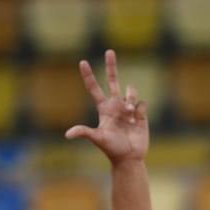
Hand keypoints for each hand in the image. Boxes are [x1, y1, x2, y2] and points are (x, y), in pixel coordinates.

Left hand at [66, 49, 148, 164]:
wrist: (129, 157)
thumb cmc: (112, 149)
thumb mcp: (98, 139)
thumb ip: (84, 133)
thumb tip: (68, 134)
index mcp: (104, 108)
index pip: (94, 88)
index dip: (88, 76)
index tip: (82, 62)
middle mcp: (115, 105)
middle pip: (112, 80)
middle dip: (111, 66)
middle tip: (109, 51)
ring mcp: (128, 108)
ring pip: (130, 91)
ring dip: (130, 99)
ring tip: (129, 115)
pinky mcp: (141, 113)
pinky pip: (141, 103)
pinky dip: (138, 110)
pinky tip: (136, 120)